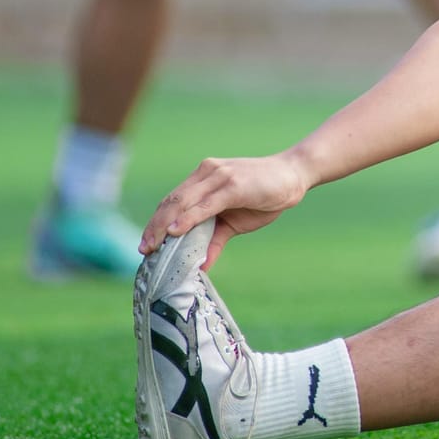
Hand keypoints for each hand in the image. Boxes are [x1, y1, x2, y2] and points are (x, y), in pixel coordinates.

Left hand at [139, 151, 310, 267]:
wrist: (293, 176)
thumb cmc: (266, 195)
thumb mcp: (235, 222)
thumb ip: (214, 239)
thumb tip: (201, 266)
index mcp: (204, 178)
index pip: (172, 201)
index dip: (156, 223)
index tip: (146, 245)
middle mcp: (207, 173)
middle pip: (171, 201)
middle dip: (154, 227)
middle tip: (144, 250)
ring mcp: (218, 177)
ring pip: (182, 202)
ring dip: (165, 226)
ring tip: (154, 245)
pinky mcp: (232, 185)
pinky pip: (204, 204)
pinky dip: (188, 219)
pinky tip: (176, 231)